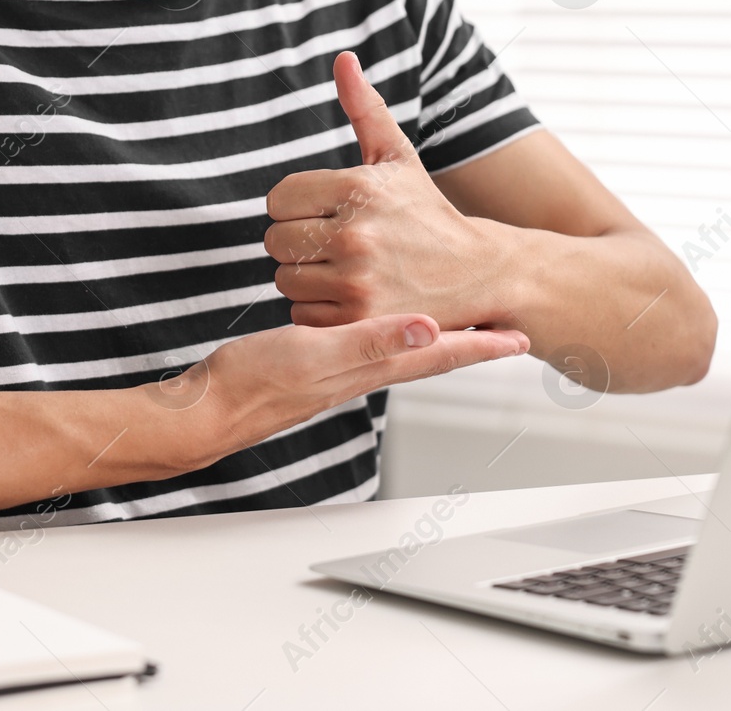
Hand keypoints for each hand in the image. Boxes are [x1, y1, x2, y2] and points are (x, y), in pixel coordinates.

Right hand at [159, 314, 529, 457]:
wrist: (210, 406)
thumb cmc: (256, 382)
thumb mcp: (317, 353)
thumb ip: (371, 341)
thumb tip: (429, 327)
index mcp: (371, 365)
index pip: (440, 353)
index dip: (482, 345)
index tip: (520, 337)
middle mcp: (365, 369)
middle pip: (433, 354)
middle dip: (473, 342)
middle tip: (507, 329)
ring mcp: (343, 369)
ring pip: (406, 349)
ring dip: (439, 337)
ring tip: (464, 324)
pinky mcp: (320, 362)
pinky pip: (373, 344)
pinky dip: (394, 331)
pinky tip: (390, 325)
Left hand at [264, 52, 497, 328]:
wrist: (478, 273)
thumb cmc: (427, 213)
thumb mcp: (398, 158)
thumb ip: (365, 108)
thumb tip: (343, 59)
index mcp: (358, 188)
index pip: (277, 198)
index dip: (295, 206)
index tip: (323, 212)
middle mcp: (355, 234)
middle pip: (275, 240)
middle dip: (298, 242)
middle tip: (334, 243)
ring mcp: (357, 281)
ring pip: (285, 279)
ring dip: (307, 277)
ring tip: (345, 269)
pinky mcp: (358, 322)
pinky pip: (302, 314)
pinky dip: (318, 310)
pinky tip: (350, 297)